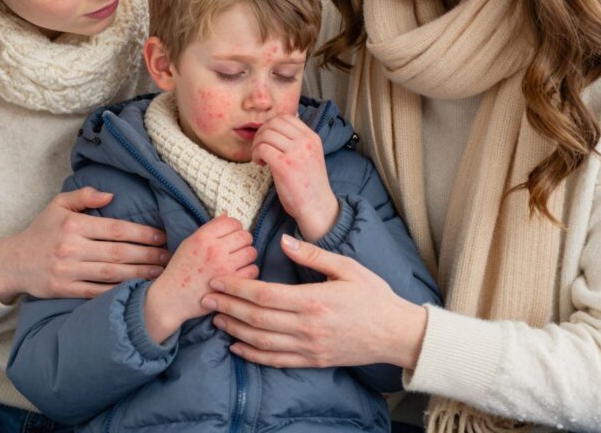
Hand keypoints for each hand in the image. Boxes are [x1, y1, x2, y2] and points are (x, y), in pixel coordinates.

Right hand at [0, 187, 169, 302]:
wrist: (12, 262)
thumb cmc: (41, 231)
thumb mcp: (58, 205)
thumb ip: (84, 196)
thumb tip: (111, 194)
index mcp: (73, 224)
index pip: (116, 229)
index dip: (142, 233)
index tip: (162, 236)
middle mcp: (71, 248)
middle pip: (118, 252)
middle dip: (148, 254)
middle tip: (169, 256)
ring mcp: (68, 271)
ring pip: (111, 273)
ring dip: (139, 273)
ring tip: (160, 273)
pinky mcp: (65, 290)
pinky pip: (97, 291)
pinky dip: (118, 290)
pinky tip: (136, 289)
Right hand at [144, 216, 257, 342]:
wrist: (171, 297)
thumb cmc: (180, 269)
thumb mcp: (189, 243)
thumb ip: (209, 229)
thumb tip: (227, 215)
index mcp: (203, 237)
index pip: (232, 222)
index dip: (235, 227)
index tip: (232, 235)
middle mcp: (214, 250)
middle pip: (245, 236)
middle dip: (244, 241)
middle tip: (237, 248)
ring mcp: (223, 267)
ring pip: (251, 252)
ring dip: (247, 256)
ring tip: (238, 261)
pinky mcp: (230, 284)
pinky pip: (252, 270)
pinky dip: (249, 271)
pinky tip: (240, 273)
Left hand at [203, 234, 426, 369]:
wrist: (395, 333)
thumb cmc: (373, 295)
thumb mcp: (346, 266)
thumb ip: (312, 255)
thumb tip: (285, 240)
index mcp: (313, 300)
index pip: (263, 294)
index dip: (236, 288)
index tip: (218, 280)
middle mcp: (307, 326)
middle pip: (256, 317)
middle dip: (227, 307)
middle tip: (206, 298)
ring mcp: (308, 347)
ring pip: (261, 341)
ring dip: (234, 329)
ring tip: (216, 318)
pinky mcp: (312, 360)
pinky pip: (275, 360)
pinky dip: (252, 355)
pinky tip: (236, 346)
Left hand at [251, 115, 337, 241]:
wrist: (317, 207)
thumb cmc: (310, 184)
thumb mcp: (309, 155)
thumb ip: (297, 141)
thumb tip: (273, 130)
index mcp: (312, 137)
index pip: (286, 117)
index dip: (271, 125)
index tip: (268, 139)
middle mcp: (305, 141)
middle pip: (273, 123)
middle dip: (261, 133)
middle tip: (259, 147)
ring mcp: (295, 152)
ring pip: (265, 135)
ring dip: (256, 145)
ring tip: (259, 157)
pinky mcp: (284, 165)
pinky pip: (262, 149)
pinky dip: (256, 155)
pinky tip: (260, 164)